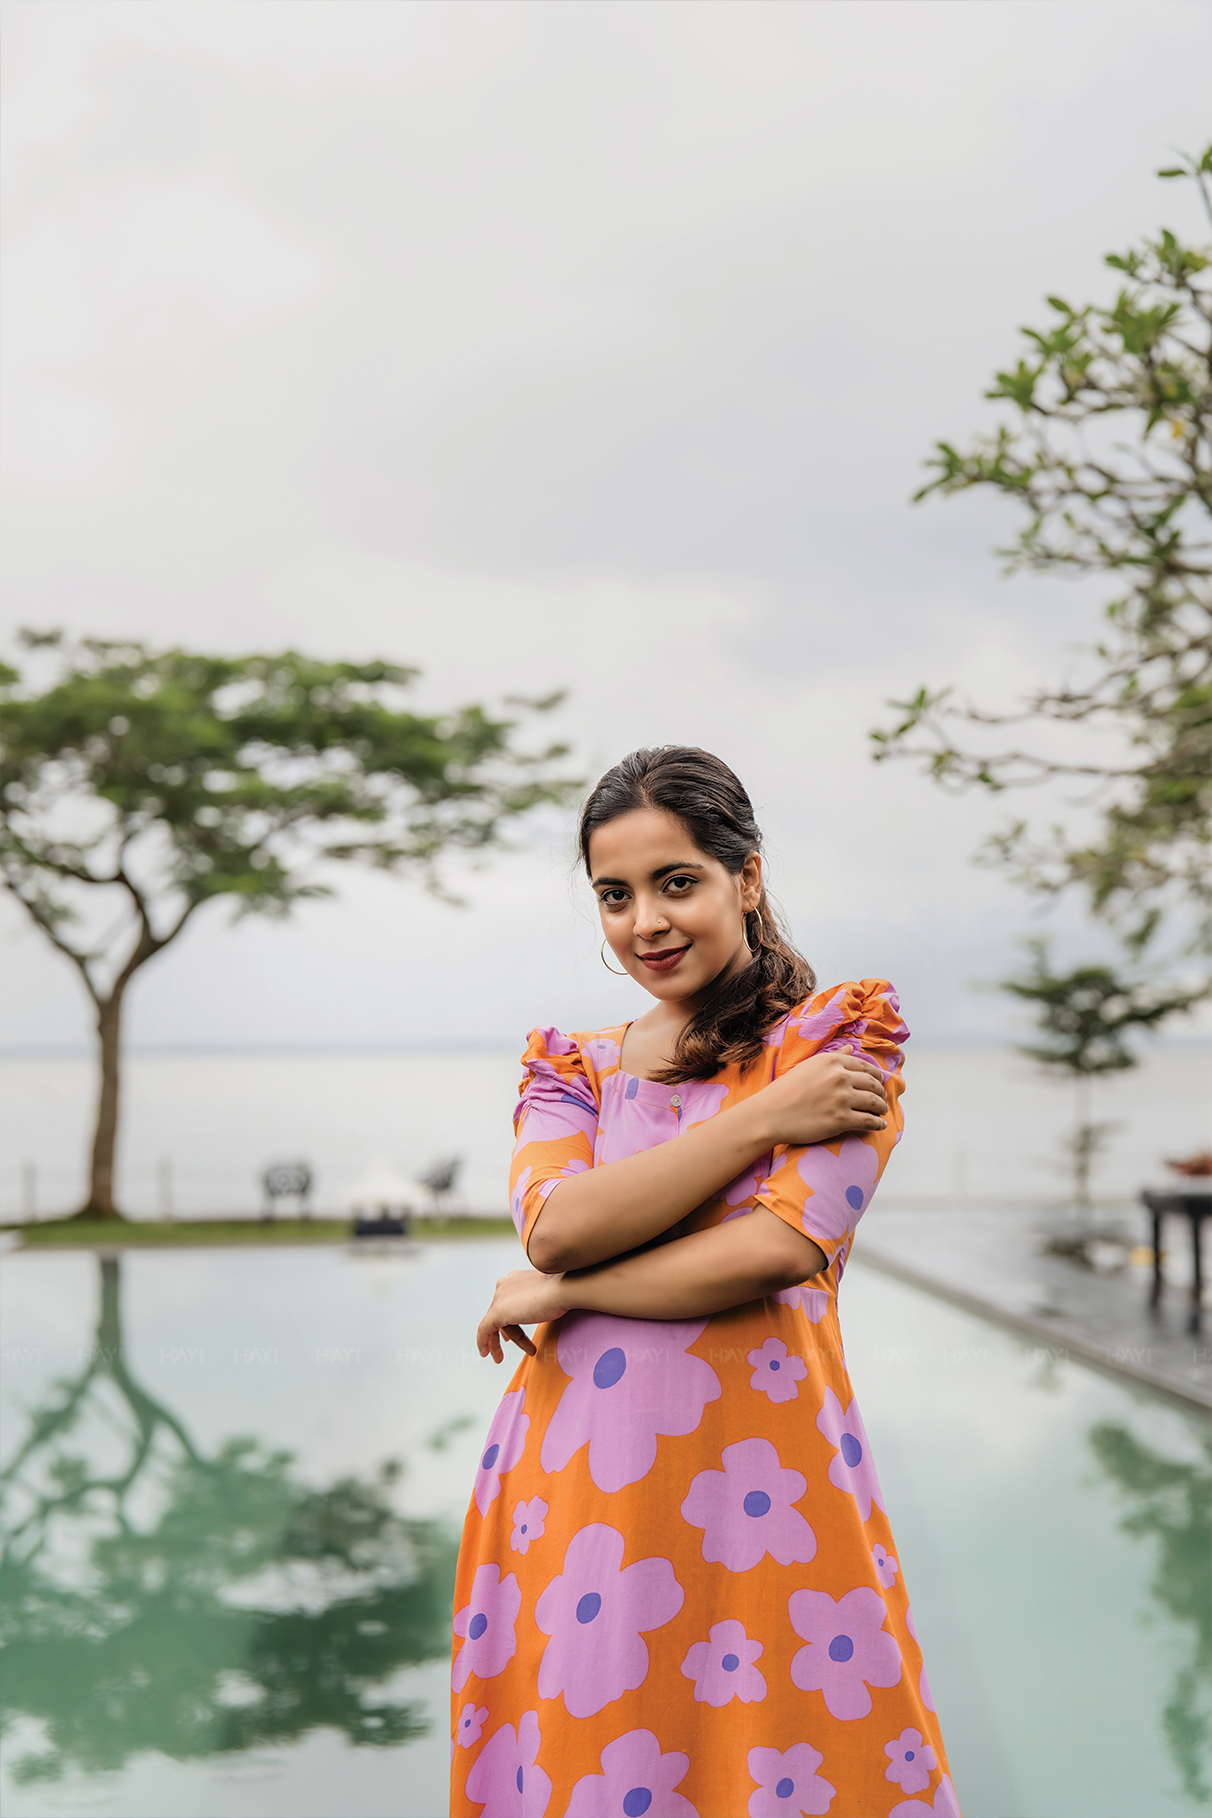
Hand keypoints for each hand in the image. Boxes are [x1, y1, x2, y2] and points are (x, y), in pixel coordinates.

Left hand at [476, 1268, 570, 1363]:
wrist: (565, 1289)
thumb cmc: (563, 1292)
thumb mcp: (548, 1294)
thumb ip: (537, 1301)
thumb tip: (539, 1311)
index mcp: (515, 1278)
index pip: (507, 1302)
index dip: (509, 1320)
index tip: (513, 1334)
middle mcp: (504, 1284)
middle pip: (500, 1314)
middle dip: (505, 1333)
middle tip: (505, 1346)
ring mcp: (499, 1297)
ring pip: (493, 1324)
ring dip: (496, 1343)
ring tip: (500, 1359)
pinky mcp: (497, 1311)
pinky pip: (484, 1330)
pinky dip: (483, 1342)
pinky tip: (484, 1353)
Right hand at [753, 1050, 888, 1147]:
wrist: (770, 1114)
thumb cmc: (785, 1091)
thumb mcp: (809, 1066)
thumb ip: (834, 1057)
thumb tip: (851, 1048)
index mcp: (832, 1061)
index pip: (864, 1066)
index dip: (875, 1075)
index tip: (879, 1081)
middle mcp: (840, 1077)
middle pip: (873, 1083)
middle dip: (880, 1091)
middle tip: (882, 1097)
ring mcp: (842, 1098)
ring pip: (874, 1102)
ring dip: (881, 1107)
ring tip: (881, 1111)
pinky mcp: (841, 1119)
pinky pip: (869, 1121)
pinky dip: (878, 1124)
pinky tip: (880, 1125)